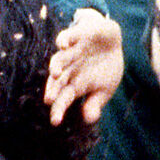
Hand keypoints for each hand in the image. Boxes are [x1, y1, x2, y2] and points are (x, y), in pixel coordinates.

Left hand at [47, 9, 122, 125]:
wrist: (109, 40)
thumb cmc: (105, 68)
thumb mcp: (105, 88)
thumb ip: (95, 103)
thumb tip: (89, 120)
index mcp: (73, 85)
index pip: (63, 99)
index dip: (58, 110)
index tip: (56, 122)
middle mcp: (67, 70)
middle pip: (57, 82)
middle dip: (53, 90)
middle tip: (50, 100)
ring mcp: (70, 54)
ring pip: (58, 60)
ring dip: (56, 66)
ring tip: (56, 74)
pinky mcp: (74, 37)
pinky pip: (65, 38)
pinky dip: (64, 41)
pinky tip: (64, 46)